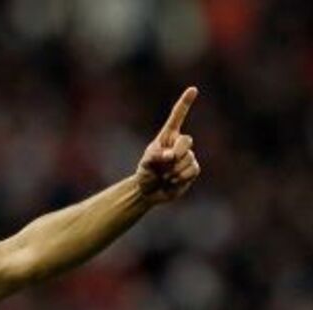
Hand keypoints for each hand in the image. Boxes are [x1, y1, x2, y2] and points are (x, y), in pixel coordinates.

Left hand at [135, 87, 200, 203]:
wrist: (149, 191)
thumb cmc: (146, 173)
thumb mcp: (145, 163)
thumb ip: (156, 156)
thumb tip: (171, 156)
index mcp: (167, 137)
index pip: (177, 117)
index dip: (185, 103)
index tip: (193, 89)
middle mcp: (178, 144)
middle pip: (186, 141)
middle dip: (178, 151)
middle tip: (167, 161)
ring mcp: (187, 156)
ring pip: (188, 159)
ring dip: (174, 170)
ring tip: (164, 176)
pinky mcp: (193, 169)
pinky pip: (192, 170)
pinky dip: (181, 177)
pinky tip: (172, 181)